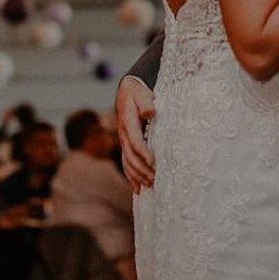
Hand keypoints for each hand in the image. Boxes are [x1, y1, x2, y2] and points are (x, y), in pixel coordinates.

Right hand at [116, 75, 157, 192]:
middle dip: (142, 169)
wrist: (126, 91)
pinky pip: (126, 163)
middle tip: (155, 179)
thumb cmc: (137, 92)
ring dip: (137, 176)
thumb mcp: (142, 93)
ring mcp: (123, 141)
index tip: (153, 163)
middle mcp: (123, 134)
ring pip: (127, 162)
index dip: (144, 153)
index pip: (135, 141)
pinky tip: (137, 188)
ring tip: (149, 185)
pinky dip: (131, 176)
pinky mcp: (125, 145)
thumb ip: (146, 102)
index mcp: (127, 122)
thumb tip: (150, 112)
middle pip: (131, 156)